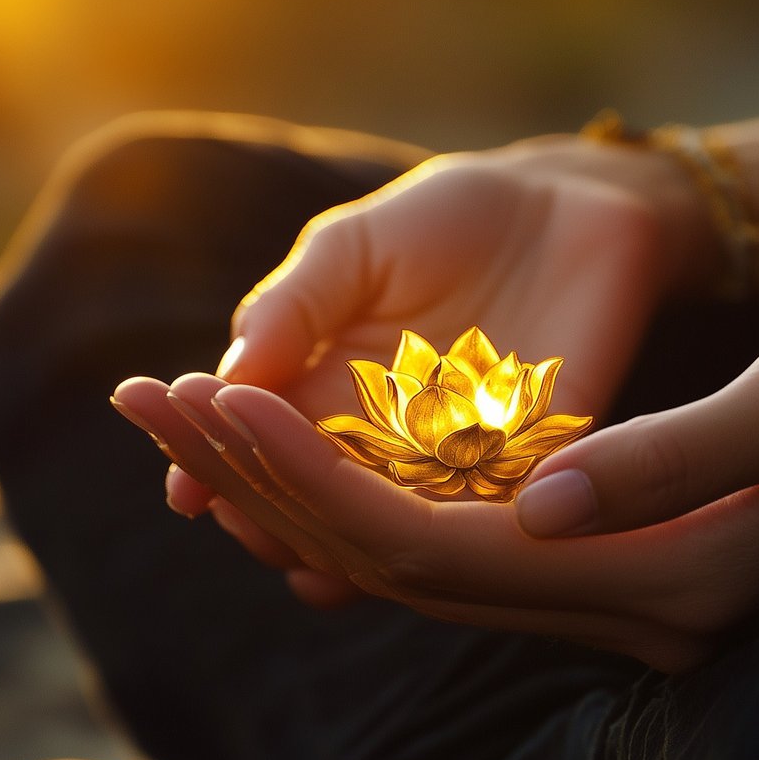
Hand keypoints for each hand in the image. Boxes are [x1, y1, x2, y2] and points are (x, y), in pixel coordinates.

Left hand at [121, 289, 758, 671]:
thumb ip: (674, 465)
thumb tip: (535, 504)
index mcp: (659, 579)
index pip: (432, 547)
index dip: (306, 477)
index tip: (207, 394)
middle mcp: (623, 606)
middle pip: (392, 566)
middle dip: (261, 483)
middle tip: (144, 398)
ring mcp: (620, 594)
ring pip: (411, 562)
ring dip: (294, 491)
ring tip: (188, 415)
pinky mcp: (621, 561)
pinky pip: (459, 548)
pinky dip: (365, 497)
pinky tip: (303, 453)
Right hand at [161, 134, 710, 579]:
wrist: (572, 205)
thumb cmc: (449, 217)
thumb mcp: (352, 247)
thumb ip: (293, 306)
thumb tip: (226, 375)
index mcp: (324, 392)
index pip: (258, 448)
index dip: (217, 470)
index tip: (186, 487)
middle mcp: (380, 443)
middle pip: (311, 505)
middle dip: (270, 521)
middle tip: (241, 522)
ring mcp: (452, 461)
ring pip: (387, 531)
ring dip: (341, 549)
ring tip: (303, 554)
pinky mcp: (532, 464)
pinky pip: (486, 522)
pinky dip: (449, 545)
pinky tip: (407, 553)